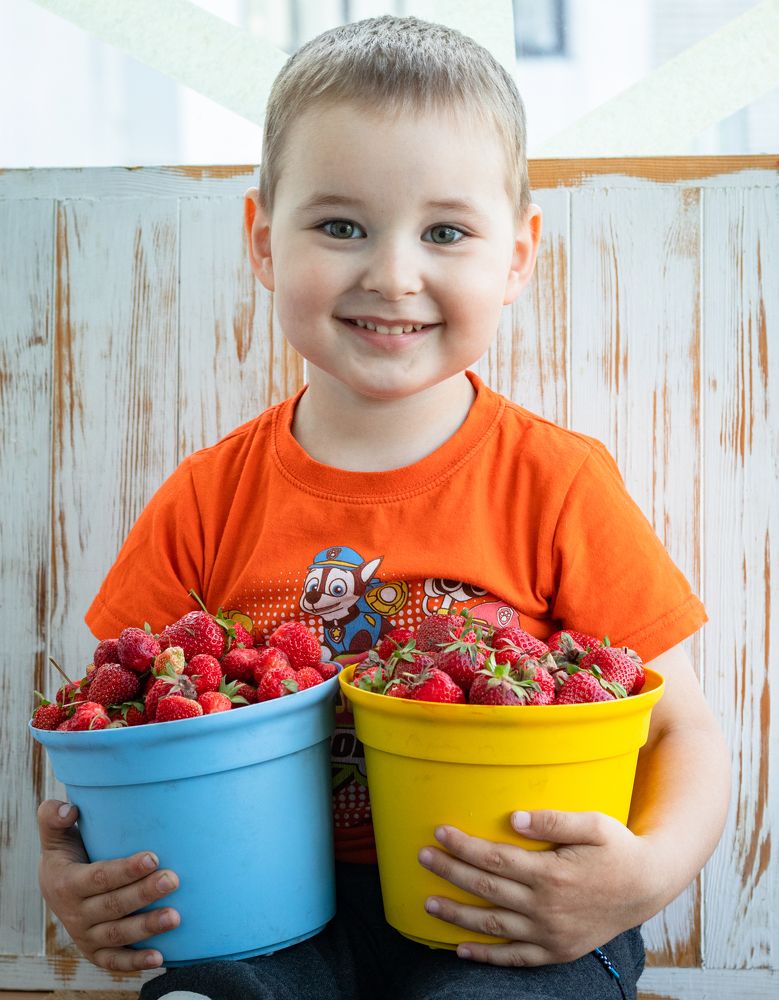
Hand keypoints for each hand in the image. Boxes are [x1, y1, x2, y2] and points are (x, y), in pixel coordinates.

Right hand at [37, 799, 180, 971]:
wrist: (55, 888)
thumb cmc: (66, 853)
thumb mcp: (55, 835)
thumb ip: (54, 817)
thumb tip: (70, 809)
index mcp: (67, 883)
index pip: (99, 877)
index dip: (125, 870)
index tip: (153, 857)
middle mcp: (75, 913)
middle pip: (113, 906)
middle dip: (144, 894)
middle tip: (173, 880)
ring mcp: (86, 935)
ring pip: (117, 935)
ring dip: (146, 927)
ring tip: (175, 917)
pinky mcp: (95, 951)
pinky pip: (114, 961)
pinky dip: (134, 963)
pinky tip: (159, 958)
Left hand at [417, 809, 657, 966]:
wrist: (648, 887)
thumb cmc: (618, 848)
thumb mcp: (593, 824)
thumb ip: (552, 820)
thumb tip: (512, 818)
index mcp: (552, 873)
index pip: (495, 857)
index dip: (463, 846)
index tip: (440, 832)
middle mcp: (547, 907)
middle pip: (486, 888)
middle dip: (450, 872)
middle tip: (423, 857)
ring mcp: (550, 933)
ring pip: (493, 924)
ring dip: (457, 915)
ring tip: (428, 904)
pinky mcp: (556, 951)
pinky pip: (514, 958)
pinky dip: (486, 956)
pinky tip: (461, 949)